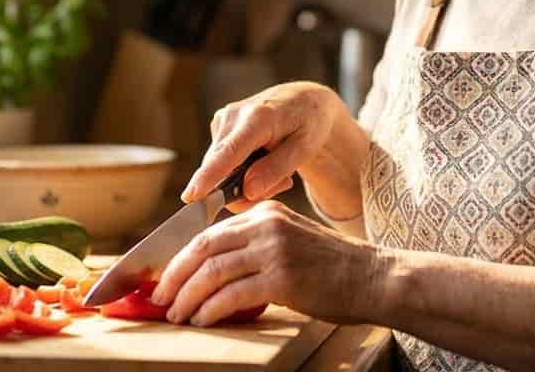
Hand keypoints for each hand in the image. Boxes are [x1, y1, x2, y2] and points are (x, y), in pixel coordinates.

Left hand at [151, 200, 381, 325]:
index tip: (166, 278)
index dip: (181, 257)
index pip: (209, 232)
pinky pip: (233, 294)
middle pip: (203, 248)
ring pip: (212, 272)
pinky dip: (211, 310)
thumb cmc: (333, 268)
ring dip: (188, 297)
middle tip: (160, 298)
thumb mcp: (291, 241)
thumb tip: (214, 269)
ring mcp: (273, 250)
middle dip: (175, 276)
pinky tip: (203, 321)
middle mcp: (265, 225)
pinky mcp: (282, 277)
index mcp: (265, 213)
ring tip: (177, 315)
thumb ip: (257, 244)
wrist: (374, 277)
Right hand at [183, 82, 344, 210]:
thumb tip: (248, 191)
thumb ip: (276, 169)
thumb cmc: (308, 123)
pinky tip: (261, 161)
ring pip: (220, 170)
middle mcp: (233, 116)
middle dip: (245, 190)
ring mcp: (222, 120)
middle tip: (282, 184)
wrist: (302, 100)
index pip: (229, 152)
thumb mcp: (305, 148)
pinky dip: (239, 172)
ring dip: (245, 181)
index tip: (192, 196)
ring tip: (277, 171)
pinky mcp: (218, 127)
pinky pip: (221, 164)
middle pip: (221, 169)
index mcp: (258, 117)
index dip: (209, 176)